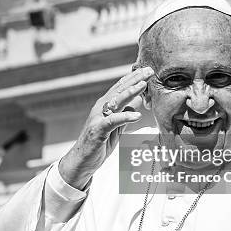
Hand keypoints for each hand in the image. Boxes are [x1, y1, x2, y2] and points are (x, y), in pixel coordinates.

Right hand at [59, 66, 153, 188]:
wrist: (82, 160)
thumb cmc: (99, 143)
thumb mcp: (116, 127)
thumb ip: (126, 113)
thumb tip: (138, 101)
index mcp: (106, 105)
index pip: (121, 87)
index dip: (134, 78)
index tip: (148, 70)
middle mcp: (101, 107)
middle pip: (120, 90)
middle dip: (135, 79)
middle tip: (149, 70)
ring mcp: (98, 118)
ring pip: (116, 101)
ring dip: (130, 92)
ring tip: (144, 85)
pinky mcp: (98, 130)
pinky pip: (112, 121)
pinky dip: (125, 117)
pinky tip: (136, 116)